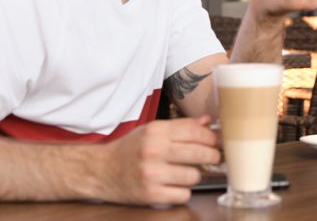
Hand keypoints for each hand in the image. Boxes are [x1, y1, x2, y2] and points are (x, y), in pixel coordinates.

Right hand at [98, 115, 219, 204]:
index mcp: (155, 132)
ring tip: (184, 172)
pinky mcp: (150, 195)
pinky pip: (183, 194)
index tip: (217, 141)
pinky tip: (174, 185)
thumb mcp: (151, 130)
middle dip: (212, 155)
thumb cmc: (128, 149)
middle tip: (214, 156)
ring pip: (194, 175)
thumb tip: (207, 121)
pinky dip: (182, 191)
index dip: (211, 137)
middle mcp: (154, 151)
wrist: (99, 171)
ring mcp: (152, 174)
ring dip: (193, 175)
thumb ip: (180, 126)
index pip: (195, 131)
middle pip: (200, 153)